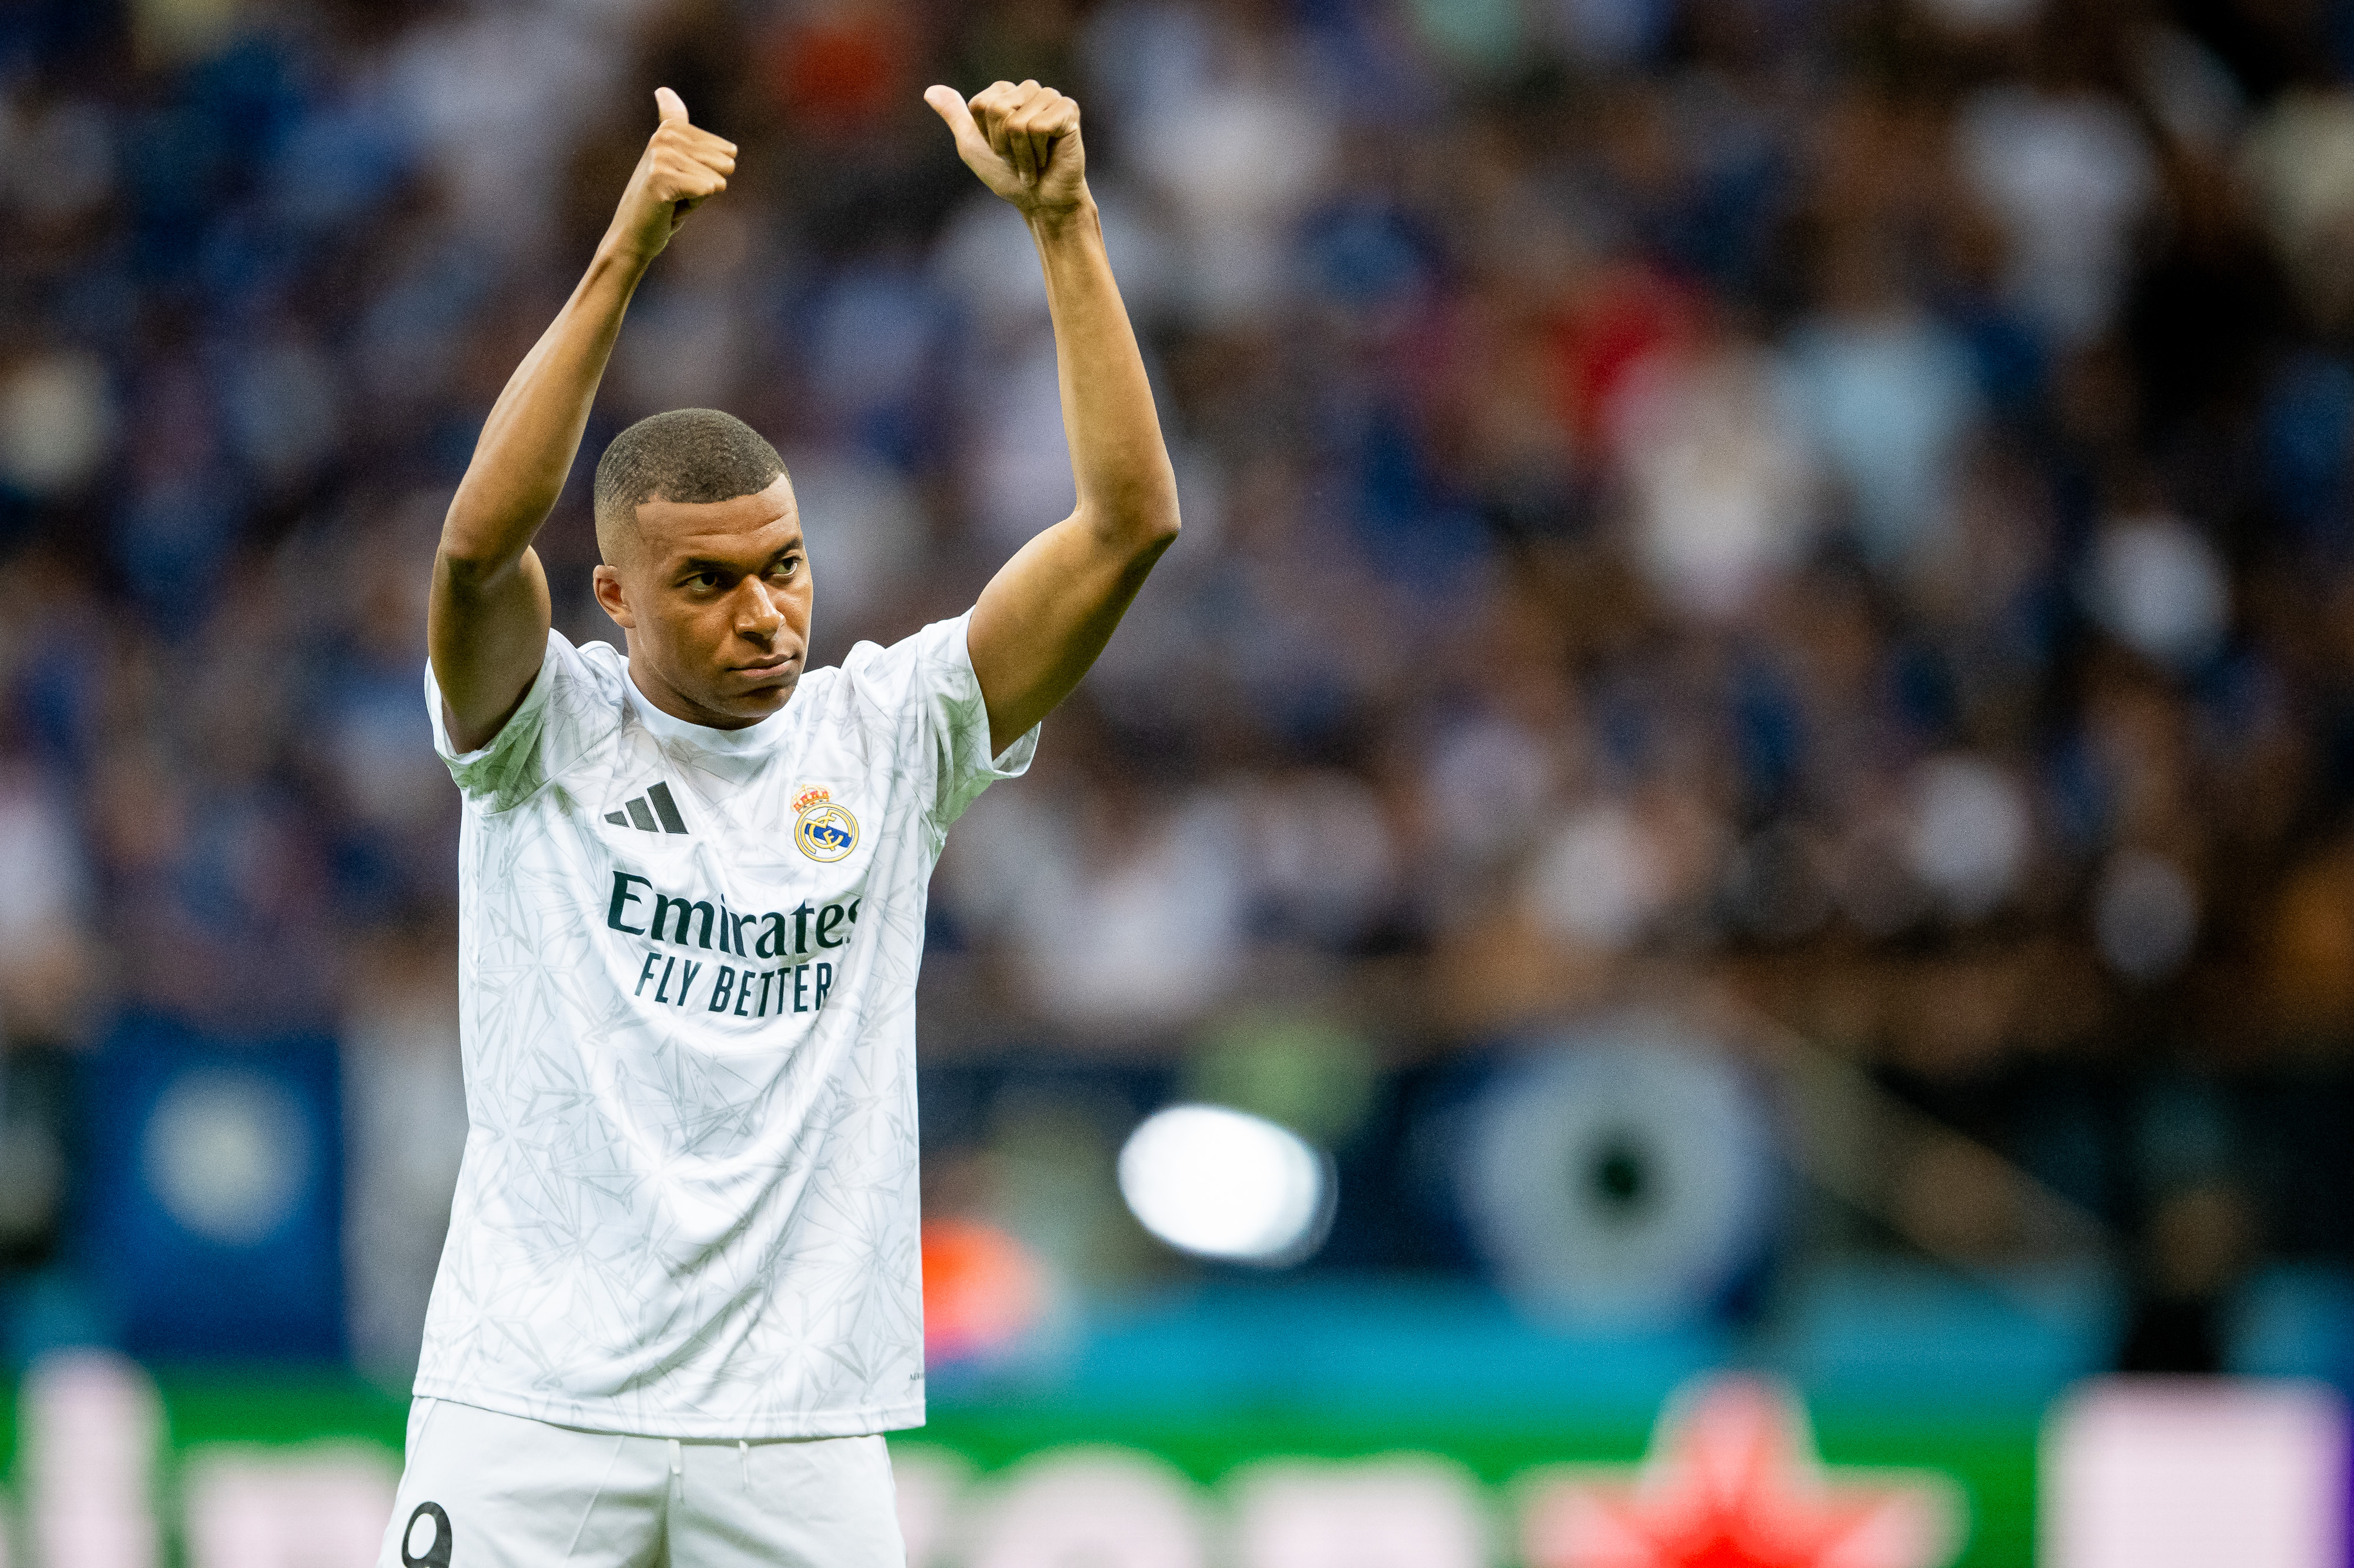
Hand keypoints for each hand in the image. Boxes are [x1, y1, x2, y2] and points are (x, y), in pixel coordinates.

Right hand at [606, 87, 736, 263]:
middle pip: (725, 164)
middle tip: (678, 194)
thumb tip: (662, 89)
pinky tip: (670, 208)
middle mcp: (664, 136)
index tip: (685, 178)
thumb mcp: (679, 163)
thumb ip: (681, 130)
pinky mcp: (661, 178)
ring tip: (672, 200)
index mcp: (669, 129)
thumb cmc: (662, 203)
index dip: (716, 169)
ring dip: (698, 198)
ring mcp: (661, 155)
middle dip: (707, 186)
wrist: (635, 235)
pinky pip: (706, 190)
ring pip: (716, 180)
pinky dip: (692, 206)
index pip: (723, 148)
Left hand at [925, 80, 1086, 219]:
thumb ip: (954, 116)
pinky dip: (1037, 153)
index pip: (981, 104)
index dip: (987, 135)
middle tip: (1018, 158)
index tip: (1001, 150)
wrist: (1041, 202)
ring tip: (1034, 161)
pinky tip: (1047, 159)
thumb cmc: (1008, 177)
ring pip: (1016, 121)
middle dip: (1002, 144)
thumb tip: (929, 91)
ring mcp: (1050, 97)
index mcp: (1006, 92)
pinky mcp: (1068, 110)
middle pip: (997, 109)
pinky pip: (1038, 127)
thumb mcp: (972, 146)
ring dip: (1021, 153)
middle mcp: (1028, 89)